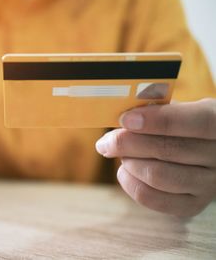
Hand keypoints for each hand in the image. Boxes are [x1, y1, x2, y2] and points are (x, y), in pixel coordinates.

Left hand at [95, 98, 215, 216]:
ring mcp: (209, 184)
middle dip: (128, 143)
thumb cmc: (183, 124)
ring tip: (120, 154)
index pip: (196, 122)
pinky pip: (153, 199)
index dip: (158, 120)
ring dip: (129, 162)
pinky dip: (130, 183)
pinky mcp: (193, 205)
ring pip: (157, 176)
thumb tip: (123, 115)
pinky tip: (125, 170)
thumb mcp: (181, 107)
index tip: (126, 119)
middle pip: (168, 150)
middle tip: (107, 141)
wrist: (204, 151)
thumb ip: (157, 108)